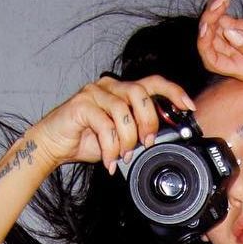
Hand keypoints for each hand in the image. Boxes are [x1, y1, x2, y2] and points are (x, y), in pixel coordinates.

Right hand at [31, 75, 195, 174]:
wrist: (53, 146)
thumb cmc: (85, 140)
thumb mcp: (118, 139)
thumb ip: (136, 134)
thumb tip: (156, 143)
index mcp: (121, 92)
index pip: (152, 83)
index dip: (173, 92)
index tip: (188, 106)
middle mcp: (109, 87)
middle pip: (140, 94)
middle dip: (148, 122)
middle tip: (146, 143)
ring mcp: (94, 93)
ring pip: (123, 111)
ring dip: (127, 140)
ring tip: (123, 156)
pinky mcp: (80, 105)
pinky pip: (104, 126)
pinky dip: (110, 148)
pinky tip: (109, 160)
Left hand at [198, 0, 242, 84]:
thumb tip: (230, 33)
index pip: (212, 60)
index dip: (205, 44)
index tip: (209, 26)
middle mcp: (239, 57)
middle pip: (210, 42)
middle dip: (208, 23)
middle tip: (218, 5)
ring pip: (216, 28)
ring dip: (214, 12)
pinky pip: (228, 18)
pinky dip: (222, 8)